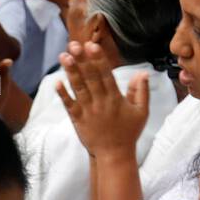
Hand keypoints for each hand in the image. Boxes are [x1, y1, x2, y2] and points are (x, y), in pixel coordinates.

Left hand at [56, 40, 147, 158]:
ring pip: (79, 88)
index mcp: (115, 99)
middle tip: (74, 44)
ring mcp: (88, 111)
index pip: (106, 75)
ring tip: (64, 56)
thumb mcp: (141, 112)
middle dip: (82, 60)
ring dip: (71, 71)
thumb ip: (141, 91)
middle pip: (90, 78)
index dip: (98, 59)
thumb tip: (143, 72)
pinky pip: (69, 106)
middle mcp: (101, 103)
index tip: (92, 45)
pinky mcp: (78, 120)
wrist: (114, 155)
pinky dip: (63, 94)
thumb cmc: (128, 133)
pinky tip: (57, 82)